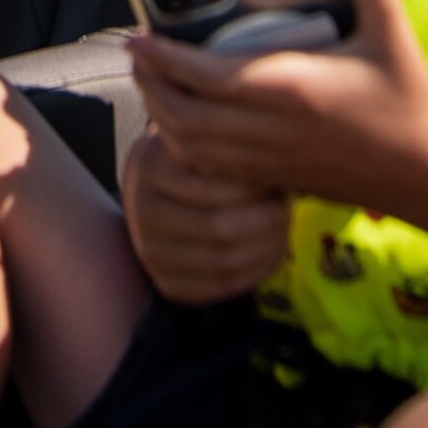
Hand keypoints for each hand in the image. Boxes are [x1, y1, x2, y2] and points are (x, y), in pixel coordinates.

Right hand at [119, 123, 291, 304]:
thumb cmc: (196, 161)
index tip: (274, 178)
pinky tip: (270, 249)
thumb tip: (264, 150)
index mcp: (151, 168)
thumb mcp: (202, 139)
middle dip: (265, 220)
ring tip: (281, 227)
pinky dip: (256, 271)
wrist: (159, 193)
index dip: (252, 187)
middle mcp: (142, 214)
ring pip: (225, 263)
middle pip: (219, 229)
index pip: (210, 187)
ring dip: (267, 247)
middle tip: (285, 208)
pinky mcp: (168, 285)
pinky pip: (223, 287)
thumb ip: (224, 143)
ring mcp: (151, 254)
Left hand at [128, 0, 427, 214]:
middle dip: (150, 84)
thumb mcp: (391, 32)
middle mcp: (272, 129)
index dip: (163, 58)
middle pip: (183, 115)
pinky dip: (182, 145)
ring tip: (150, 81)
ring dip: (160, 114)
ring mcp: (269, 160)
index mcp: (293, 88)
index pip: (207, 75)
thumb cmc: (406, 99)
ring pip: (190, 145)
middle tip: (137, 55)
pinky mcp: (273, 180)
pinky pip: (209, 168)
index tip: (138, 37)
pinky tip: (179, 123)